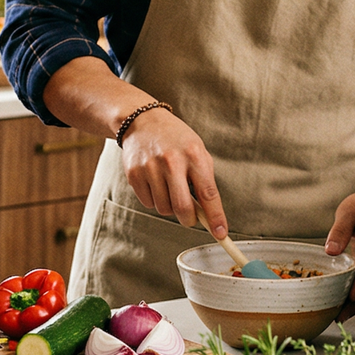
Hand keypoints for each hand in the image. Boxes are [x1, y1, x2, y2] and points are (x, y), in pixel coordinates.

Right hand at [120, 108, 227, 236]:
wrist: (142, 121)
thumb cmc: (176, 140)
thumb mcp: (197, 151)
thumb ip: (204, 180)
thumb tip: (209, 214)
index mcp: (193, 155)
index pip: (208, 193)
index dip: (216, 216)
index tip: (220, 233)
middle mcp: (171, 161)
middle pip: (182, 208)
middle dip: (189, 220)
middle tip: (190, 217)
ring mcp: (150, 168)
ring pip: (164, 209)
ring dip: (169, 206)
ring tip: (169, 187)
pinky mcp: (134, 174)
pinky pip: (148, 203)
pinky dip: (154, 199)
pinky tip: (155, 182)